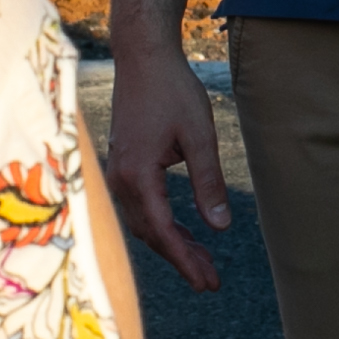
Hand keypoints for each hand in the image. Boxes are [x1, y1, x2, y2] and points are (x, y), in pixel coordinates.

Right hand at [104, 43, 234, 292]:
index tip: (207, 282)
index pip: (163, 231)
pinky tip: (184, 231)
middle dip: (181, 258)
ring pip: (145, 223)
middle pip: (152, 234)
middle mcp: (121, 180)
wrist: (142, 57)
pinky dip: (163, 223)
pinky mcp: (124, 165)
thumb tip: (220, 227)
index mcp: (137, 175)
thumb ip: (209, 183)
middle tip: (211, 281)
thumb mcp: (199, 136)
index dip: (185, 259)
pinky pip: (142, 206)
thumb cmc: (172, 90)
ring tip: (203, 262)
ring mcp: (118, 173)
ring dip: (173, 243)